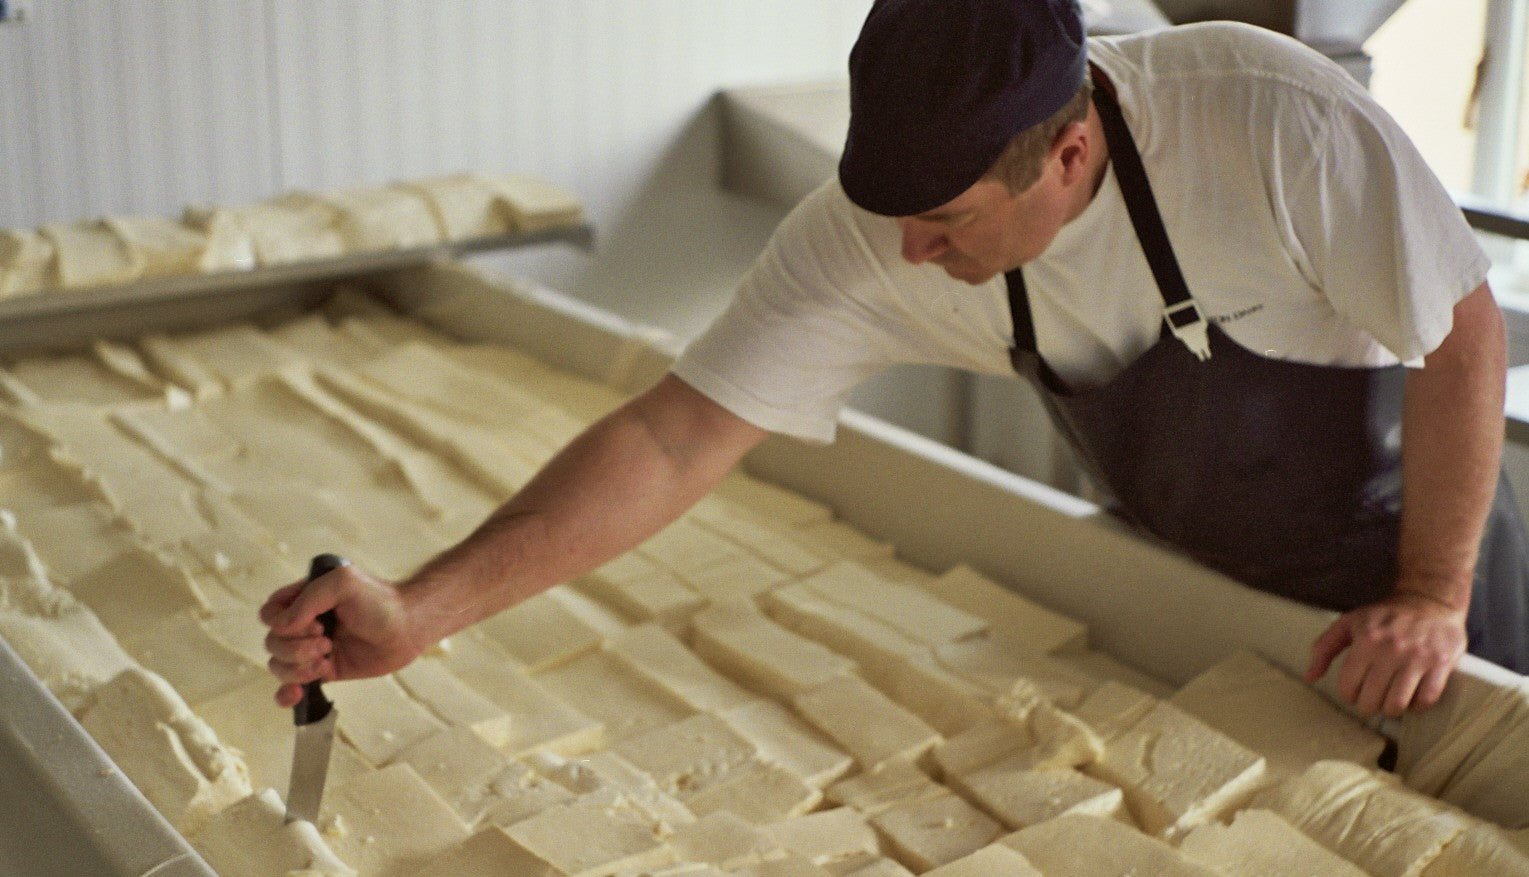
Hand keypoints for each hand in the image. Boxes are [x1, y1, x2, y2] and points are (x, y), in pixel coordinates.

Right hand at [259, 563, 419, 708]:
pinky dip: (286, 692)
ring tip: (326, 660)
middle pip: (273, 642)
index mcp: (305, 599)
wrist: (408, 629)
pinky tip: (296, 694)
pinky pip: (292, 686)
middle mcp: (305, 624)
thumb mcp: (343, 584)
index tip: (314, 623)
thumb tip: (281, 626)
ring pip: (279, 665)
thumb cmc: (380, 601)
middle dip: (295, 647)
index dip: (283, 623)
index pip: (270, 613)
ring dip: (297, 668)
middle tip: (327, 641)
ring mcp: (312, 649)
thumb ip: (309, 598)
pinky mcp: (324, 671)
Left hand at [1304, 592, 1466, 716]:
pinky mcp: (1441, 663)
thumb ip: (1325, 648)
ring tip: (1389, 703)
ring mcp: (1418, 657)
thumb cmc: (1385, 615)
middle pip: (1372, 699)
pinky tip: (1411, 698)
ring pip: (1398, 704)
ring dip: (1390, 710)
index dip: (1348, 695)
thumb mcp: (1349, 623)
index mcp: (1366, 640)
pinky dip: (1416, 706)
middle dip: (1367, 706)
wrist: (1430, 599)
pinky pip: (1426, 699)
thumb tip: (1309, 677)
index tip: (1353, 694)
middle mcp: (1391, 649)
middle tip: (1370, 702)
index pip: (1349, 684)